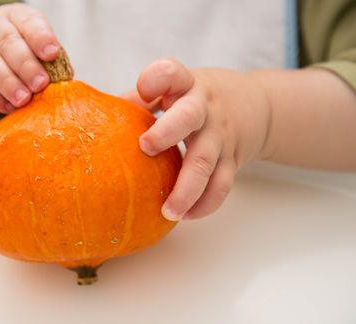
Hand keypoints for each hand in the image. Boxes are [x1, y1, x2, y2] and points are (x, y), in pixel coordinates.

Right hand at [0, 4, 59, 115]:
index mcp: (15, 17)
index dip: (40, 37)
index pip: (28, 22)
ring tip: (24, 99)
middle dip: (25, 65)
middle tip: (40, 84)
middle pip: (6, 42)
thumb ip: (49, 61)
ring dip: (8, 83)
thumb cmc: (19, 55)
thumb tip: (64, 77)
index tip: (52, 54)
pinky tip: (8, 107)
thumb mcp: (35, 50)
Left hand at [125, 60, 271, 220]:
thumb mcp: (177, 89)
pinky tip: (186, 215)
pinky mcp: (233, 160)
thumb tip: (99, 118)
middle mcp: (205, 109)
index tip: (143, 89)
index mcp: (186, 86)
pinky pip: (222, 185)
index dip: (158, 79)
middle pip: (188, 117)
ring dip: (186, 189)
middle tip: (146, 148)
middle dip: (167, 132)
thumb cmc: (200, 99)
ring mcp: (220, 136)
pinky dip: (205, 203)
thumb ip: (142, 99)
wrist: (259, 107)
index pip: (173, 73)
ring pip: (206, 163)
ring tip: (168, 211)